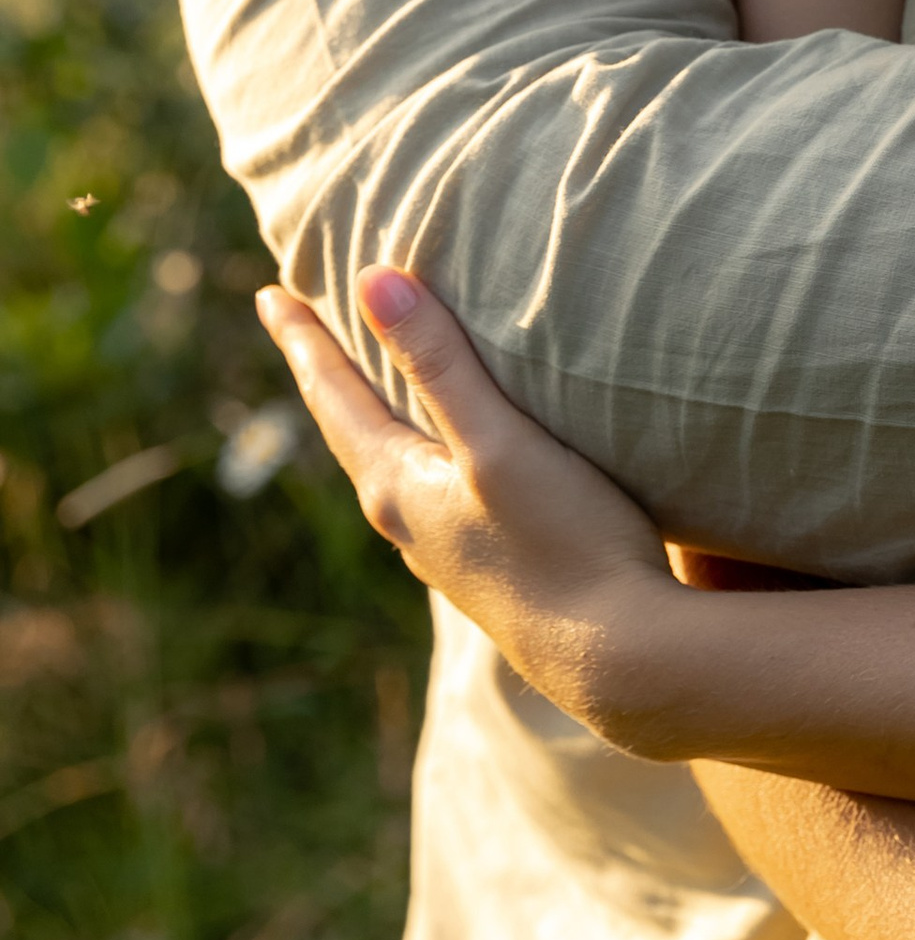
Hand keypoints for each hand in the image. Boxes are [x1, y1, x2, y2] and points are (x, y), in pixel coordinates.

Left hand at [257, 272, 684, 745]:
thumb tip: (373, 279)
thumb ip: (440, 364)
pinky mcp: (491, 573)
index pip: (335, 397)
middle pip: (351, 432)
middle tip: (301, 327)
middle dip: (328, 376)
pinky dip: (418, 455)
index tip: (272, 294)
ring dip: (372, 419)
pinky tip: (443, 468)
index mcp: (398, 487)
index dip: (306, 341)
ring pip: (389, 467)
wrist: (618, 660)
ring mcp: (448, 555)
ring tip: (369, 389)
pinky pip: (429, 496)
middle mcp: (408, 524)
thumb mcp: (500, 442)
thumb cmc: (564, 543)